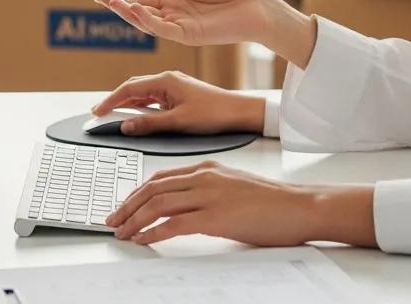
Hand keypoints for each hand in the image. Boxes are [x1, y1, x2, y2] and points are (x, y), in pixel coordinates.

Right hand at [91, 71, 264, 134]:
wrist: (237, 111)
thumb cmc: (213, 113)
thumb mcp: (178, 122)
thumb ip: (149, 124)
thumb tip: (126, 125)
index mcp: (165, 80)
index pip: (129, 88)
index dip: (110, 100)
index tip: (97, 111)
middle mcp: (168, 79)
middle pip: (134, 87)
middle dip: (116, 99)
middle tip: (100, 113)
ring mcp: (174, 85)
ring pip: (144, 92)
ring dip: (128, 103)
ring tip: (113, 115)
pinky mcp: (179, 93)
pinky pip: (154, 97)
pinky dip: (141, 105)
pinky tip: (137, 115)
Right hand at [94, 0, 277, 46]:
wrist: (257, 5)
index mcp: (177, 2)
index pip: (144, 2)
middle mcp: (175, 16)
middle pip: (140, 14)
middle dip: (119, 7)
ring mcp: (181, 27)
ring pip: (148, 23)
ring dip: (130, 13)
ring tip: (114, 2)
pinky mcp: (190, 35)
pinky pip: (164, 30)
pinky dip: (149, 20)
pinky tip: (138, 9)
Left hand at [105, 159, 375, 247]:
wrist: (298, 207)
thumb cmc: (271, 202)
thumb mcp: (233, 187)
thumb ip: (208, 190)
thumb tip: (184, 207)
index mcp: (208, 167)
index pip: (161, 176)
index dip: (137, 191)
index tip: (123, 205)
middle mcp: (205, 176)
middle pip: (154, 188)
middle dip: (128, 205)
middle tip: (112, 220)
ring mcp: (210, 195)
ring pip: (159, 203)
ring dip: (134, 219)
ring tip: (122, 233)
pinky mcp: (216, 216)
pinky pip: (174, 224)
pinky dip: (153, 233)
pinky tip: (143, 241)